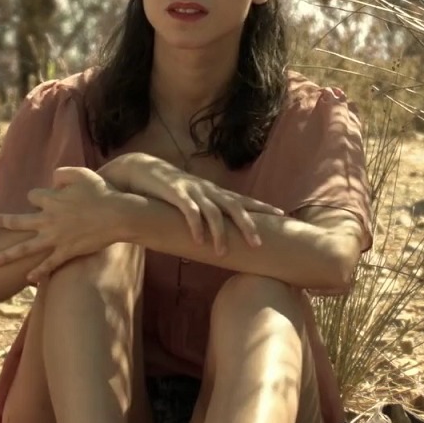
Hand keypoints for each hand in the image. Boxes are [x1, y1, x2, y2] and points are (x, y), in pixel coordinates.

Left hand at [0, 166, 125, 281]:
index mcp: (52, 200)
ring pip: (25, 248)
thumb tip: (52, 179)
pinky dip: (38, 272)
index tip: (44, 199)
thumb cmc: (102, 193)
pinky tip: (28, 278)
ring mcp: (56, 238)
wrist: (117, 216)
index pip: (33, 196)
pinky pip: (48, 264)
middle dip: (6, 221)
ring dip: (7, 255)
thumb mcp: (82, 174)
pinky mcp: (66, 252)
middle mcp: (48, 220)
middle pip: (19, 221)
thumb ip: (63, 173)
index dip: (37, 197)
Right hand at [107, 153, 283, 254]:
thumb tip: (218, 230)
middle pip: (234, 206)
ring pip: (212, 212)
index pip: (243, 199)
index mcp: (213, 192)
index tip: (282, 215)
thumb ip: (205, 210)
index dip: (262, 207)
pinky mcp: (175, 193)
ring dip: (218, 233)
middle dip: (247, 225)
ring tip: (221, 253)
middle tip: (257, 244)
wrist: (141, 169)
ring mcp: (192, 190)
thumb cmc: (168, 189)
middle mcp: (207, 190)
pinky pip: (188, 210)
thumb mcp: (191, 198)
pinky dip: (195, 225)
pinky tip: (198, 240)